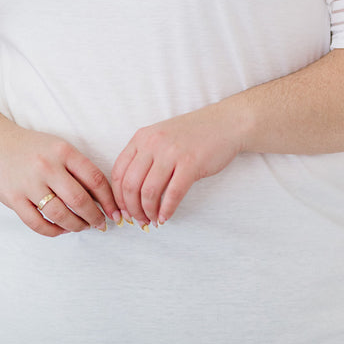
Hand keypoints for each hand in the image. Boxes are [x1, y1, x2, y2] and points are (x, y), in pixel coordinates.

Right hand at [0, 124, 121, 236]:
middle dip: (95, 217)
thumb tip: (104, 199)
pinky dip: (53, 231)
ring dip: (76, 226)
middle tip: (101, 224)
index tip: (115, 213)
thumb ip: (80, 170)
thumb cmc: (36, 150)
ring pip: (59, 214)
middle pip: (79, 200)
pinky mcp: (14, 198)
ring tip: (82, 227)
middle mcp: (47, 166)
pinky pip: (37, 223)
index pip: (95, 179)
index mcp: (63, 152)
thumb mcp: (61, 149)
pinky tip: (61, 230)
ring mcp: (29, 183)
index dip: (109, 200)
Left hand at [110, 101, 242, 227]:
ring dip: (148, 212)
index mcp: (141, 138)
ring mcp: (172, 153)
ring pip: (148, 192)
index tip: (123, 211)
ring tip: (153, 220)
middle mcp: (153, 144)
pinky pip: (173, 194)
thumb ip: (144, 157)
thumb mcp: (160, 137)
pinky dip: (167, 210)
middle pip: (130, 185)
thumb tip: (130, 193)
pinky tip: (166, 217)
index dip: (118, 197)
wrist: (225, 123)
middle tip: (138, 220)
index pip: (118, 172)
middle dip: (132, 209)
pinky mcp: (191, 164)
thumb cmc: (193, 134)